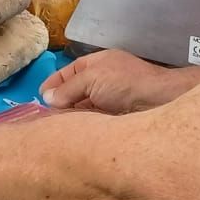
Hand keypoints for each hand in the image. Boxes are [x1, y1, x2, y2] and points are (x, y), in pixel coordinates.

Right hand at [40, 50, 197, 114]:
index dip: (53, 83)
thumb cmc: (125, 83)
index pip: (68, 72)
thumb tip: (47, 98)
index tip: (39, 98)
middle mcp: (102, 81)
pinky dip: (83, 126)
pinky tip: (73, 135)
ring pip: (83, 108)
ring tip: (54, 129)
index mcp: (96, 64)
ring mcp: (110, 100)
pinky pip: (93, 121)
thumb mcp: (91, 79)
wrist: (160, 102)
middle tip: (43, 118)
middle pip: (74, 92)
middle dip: (60, 103)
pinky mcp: (116, 119)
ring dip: (71, 117)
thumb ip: (68, 89)